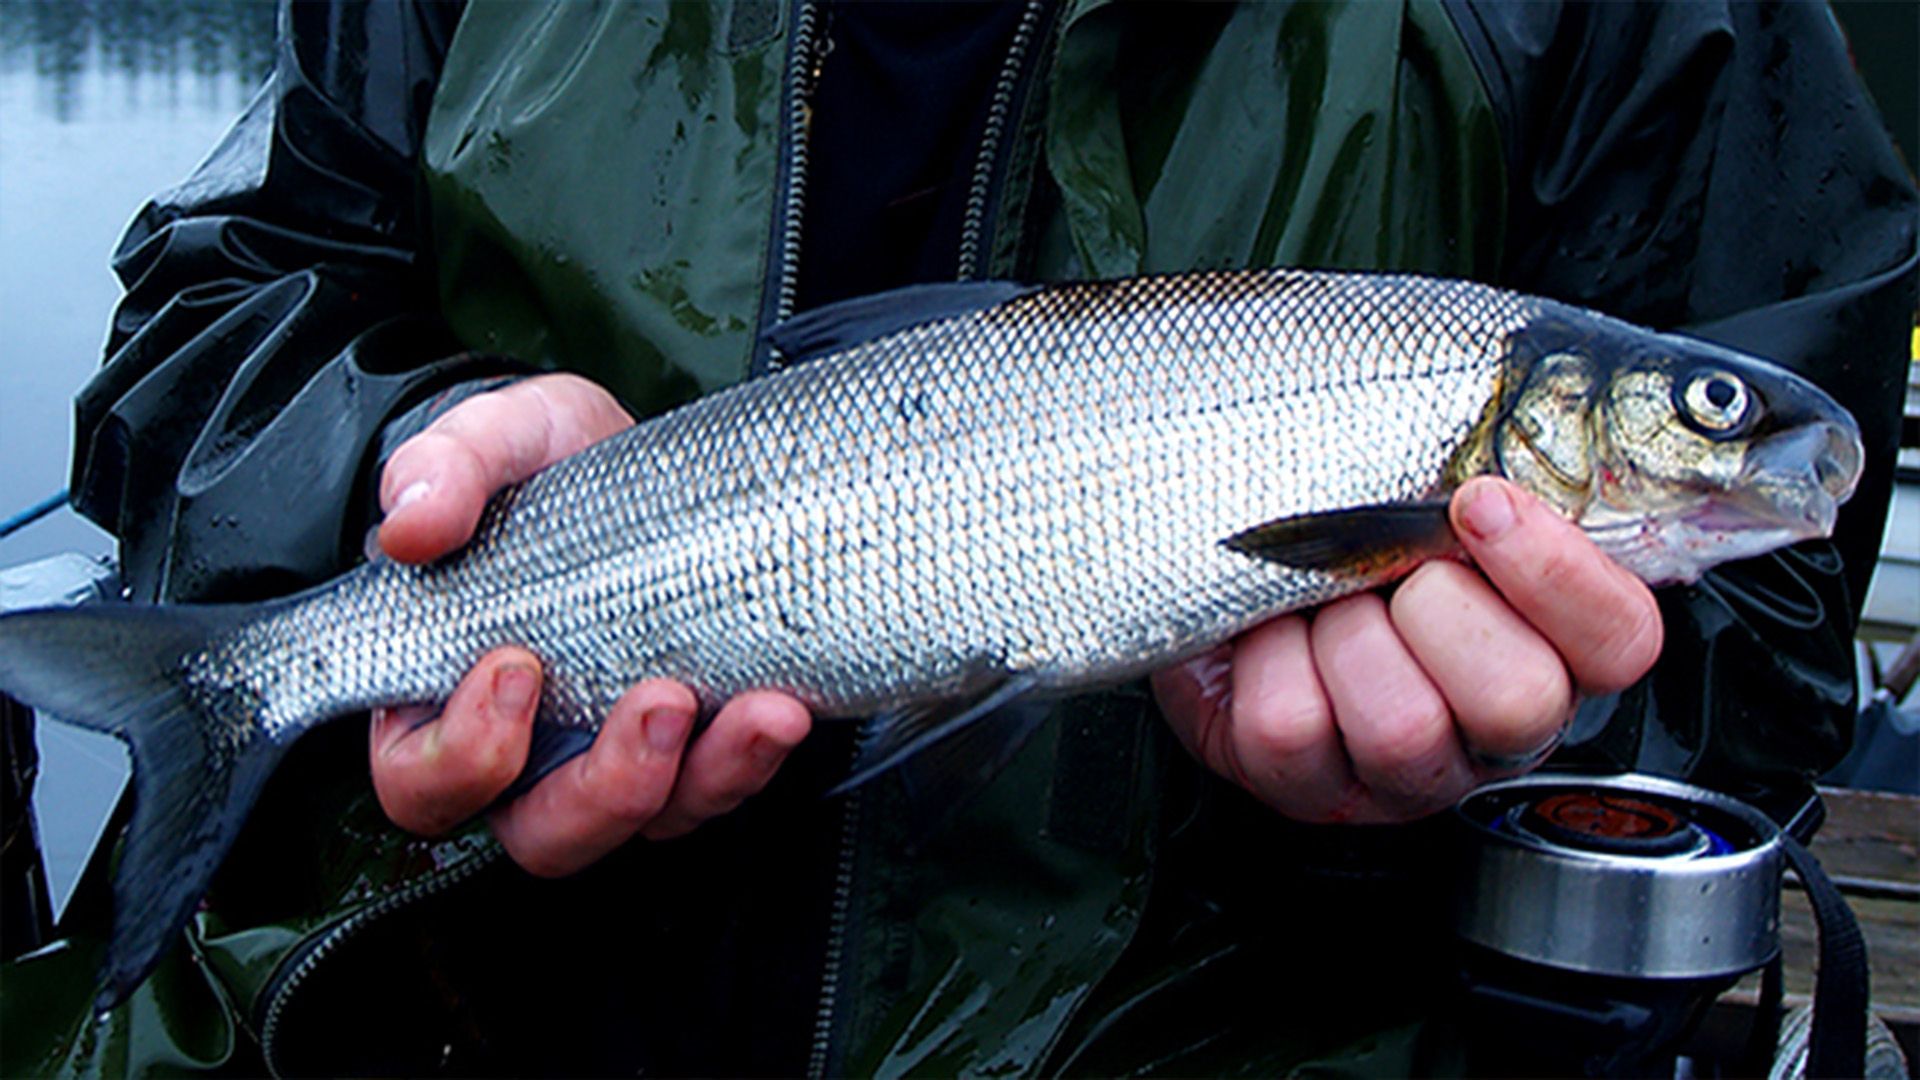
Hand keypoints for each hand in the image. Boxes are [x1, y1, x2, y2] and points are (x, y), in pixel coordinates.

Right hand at [368, 374, 811, 875]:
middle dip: (608, 789)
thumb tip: (411, 523)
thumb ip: (445, 467)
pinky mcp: (693, 746)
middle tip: (660, 701)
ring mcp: (613, 755)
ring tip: (760, 710)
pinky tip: (784, 705)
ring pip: (647, 821)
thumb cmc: (546, 466)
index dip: (463, 756)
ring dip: (708, 777)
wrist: (641, 460)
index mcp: (443, 695)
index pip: (422, 780)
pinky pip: (719, 785)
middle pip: (544, 833)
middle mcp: (526, 751)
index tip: (516, 669)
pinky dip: (756, 757)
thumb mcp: (496, 437)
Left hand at [1152, 476, 1662, 823]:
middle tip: (1384, 568)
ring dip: (1342, 634)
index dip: (1557, 574)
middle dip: (1435, 608)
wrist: (1213, 561)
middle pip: (1520, 700)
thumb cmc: (1329, 518)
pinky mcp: (1307, 791)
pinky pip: (1292, 728)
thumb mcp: (1415, 479)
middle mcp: (1490, 727)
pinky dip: (1264, 661)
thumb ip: (1478, 465)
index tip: (1478, 502)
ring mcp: (1402, 774)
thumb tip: (1499, 429)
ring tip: (1318, 602)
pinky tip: (1267, 638)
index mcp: (1547, 641)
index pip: (1618, 636)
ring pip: (1401, 723)